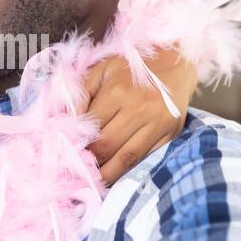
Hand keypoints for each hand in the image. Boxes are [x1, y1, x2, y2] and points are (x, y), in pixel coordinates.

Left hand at [81, 47, 196, 184]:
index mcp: (117, 92)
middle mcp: (139, 109)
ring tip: (96, 180)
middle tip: (80, 169)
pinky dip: (131, 169)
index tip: (69, 153)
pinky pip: (147, 158)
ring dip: (108, 174)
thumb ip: (81, 93)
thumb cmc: (133, 66)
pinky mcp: (171, 134)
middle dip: (91, 161)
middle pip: (107, 147)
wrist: (175, 60)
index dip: (78, 144)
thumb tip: (65, 121)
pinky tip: (118, 173)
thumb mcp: (102, 70)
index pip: (91, 129)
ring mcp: (157, 124)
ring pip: (127, 159)